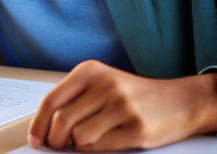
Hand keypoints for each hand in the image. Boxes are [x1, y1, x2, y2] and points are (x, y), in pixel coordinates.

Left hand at [28, 60, 216, 150]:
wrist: (180, 101)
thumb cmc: (135, 96)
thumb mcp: (103, 84)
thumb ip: (75, 100)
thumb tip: (45, 129)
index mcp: (91, 71)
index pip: (51, 101)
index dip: (38, 125)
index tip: (36, 140)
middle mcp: (105, 85)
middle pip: (61, 122)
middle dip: (56, 141)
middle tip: (61, 146)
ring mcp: (121, 106)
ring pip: (79, 138)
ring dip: (79, 146)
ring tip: (90, 141)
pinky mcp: (136, 129)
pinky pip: (100, 148)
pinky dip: (97, 151)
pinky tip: (107, 142)